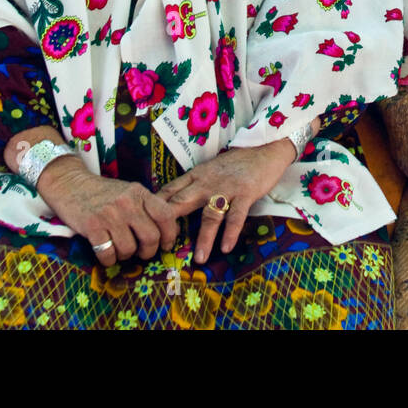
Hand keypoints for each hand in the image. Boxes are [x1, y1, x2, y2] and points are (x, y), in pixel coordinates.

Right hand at [37, 157, 178, 267]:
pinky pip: (108, 254)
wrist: (70, 184)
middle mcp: (127, 202)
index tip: (166, 244)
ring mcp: (109, 214)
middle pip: (151, 237)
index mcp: (139, 193)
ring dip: (125, 255)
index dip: (170, 234)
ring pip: (129, 249)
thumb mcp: (129, 193)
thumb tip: (170, 232)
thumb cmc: (103, 194)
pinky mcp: (92, 226)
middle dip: (147, 251)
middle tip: (141, 252)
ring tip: (118, 247)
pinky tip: (105, 251)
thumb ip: (147, 208)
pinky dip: (108, 259)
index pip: (166, 215)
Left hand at [157, 140, 296, 262]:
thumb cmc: (235, 163)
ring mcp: (226, 188)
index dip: (155, 208)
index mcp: (195, 176)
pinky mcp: (245, 193)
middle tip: (160, 246)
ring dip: (204, 239)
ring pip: (210, 215)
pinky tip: (226, 248)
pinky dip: (230, 232)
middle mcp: (206, 182)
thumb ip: (193, 186)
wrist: (264, 148)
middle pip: (182, 203)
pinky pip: (236, 216)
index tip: (144, 226)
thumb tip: (172, 203)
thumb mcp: (209, 170)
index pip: (169, 191)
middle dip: (169, 224)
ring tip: (199, 259)